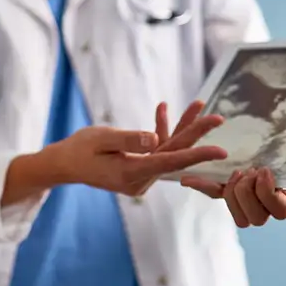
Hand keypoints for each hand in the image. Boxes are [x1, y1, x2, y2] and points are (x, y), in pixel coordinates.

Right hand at [45, 100, 227, 196]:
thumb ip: (128, 139)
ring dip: (180, 129)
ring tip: (197, 105)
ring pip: (168, 151)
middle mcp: (139, 180)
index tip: (220, 150)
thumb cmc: (79, 149)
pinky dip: (162, 133)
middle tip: (216, 117)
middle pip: (173, 155)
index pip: (169, 163)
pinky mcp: (139, 172)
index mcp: (130, 174)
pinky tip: (163, 111)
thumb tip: (154, 139)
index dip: (196, 154)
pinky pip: (157, 151)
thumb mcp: (101, 138)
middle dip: (194, 134)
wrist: (65, 165)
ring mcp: (140, 178)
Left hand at [181, 167, 285, 226]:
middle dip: (248, 191)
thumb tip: (274, 161)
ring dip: (233, 192)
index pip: (279, 211)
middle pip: (253, 218)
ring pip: (237, 215)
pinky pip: (214, 194)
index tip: (264, 170)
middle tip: (250, 171)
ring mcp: (244, 206)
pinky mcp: (228, 194)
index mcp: (285, 204)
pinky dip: (201, 185)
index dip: (266, 190)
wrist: (276, 152)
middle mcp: (265, 211)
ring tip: (237, 173)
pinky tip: (186, 179)